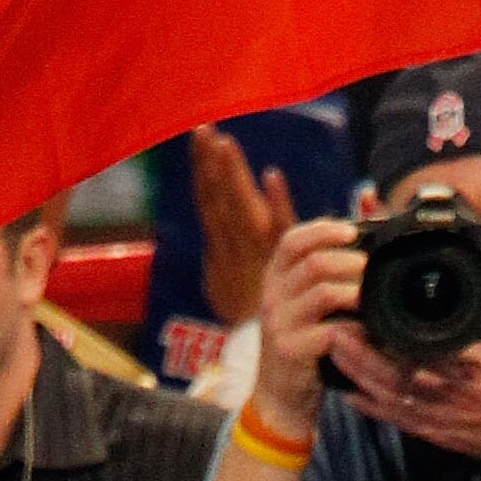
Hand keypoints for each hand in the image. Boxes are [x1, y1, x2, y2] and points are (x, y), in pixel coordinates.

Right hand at [190, 124, 293, 325]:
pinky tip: (273, 176)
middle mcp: (233, 243)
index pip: (211, 194)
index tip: (205, 132)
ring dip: (228, 173)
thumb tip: (255, 204)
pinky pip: (275, 229)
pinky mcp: (275, 262)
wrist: (272, 352)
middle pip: (217, 195)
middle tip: (204, 128)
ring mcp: (251, 253)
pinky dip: (275, 201)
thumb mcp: (239, 277)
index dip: (205, 165)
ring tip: (221, 142)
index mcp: (224, 242)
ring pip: (233, 206)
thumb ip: (244, 241)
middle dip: (209, 162)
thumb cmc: (258, 310)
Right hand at [252, 212, 368, 430]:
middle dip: (349, 262)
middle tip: (372, 268)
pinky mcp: (290, 350)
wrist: (280, 394)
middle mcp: (271, 296)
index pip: (292, 240)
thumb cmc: (303, 344)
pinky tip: (367, 332)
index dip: (323, 230)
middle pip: (313, 263)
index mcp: (275, 278)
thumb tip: (363, 243)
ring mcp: (278, 323)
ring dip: (356, 292)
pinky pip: (330, 331)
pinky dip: (355, 330)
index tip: (352, 231)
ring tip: (373, 298)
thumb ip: (325, 276)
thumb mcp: (305, 305)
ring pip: (323, 293)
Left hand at [326, 268, 480, 480]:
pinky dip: (372, 408)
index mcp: (471, 363)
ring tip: (335, 355)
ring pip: (389, 397)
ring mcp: (441, 414)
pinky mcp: (438, 432)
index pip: (421, 347)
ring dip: (359, 377)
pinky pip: (397, 420)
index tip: (366, 315)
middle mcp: (450, 390)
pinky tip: (351, 394)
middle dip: (360, 354)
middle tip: (334, 331)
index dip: (389, 335)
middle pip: (393, 372)